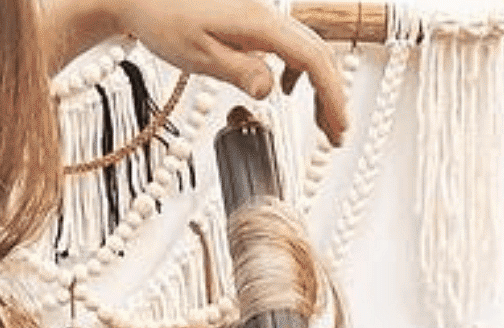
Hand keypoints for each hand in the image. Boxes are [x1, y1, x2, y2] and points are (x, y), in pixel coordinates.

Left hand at [110, 0, 347, 144]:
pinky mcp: (252, 22)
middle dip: (332, 96)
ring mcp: (262, 17)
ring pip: (307, 49)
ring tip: (320, 120)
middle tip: (336, 136)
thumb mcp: (198, 54)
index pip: (313, 60)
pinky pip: (288, 44)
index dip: (331, 96)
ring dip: (319, 85)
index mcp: (261, 24)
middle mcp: (269, 16)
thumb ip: (239, 71)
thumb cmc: (164, 20)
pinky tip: (285, 89)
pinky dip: (297, 69)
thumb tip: (271, 91)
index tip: (338, 128)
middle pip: (318, 55)